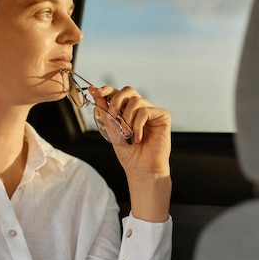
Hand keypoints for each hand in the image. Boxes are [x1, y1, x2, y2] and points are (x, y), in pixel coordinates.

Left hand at [89, 85, 171, 221]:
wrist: (141, 169)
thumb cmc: (129, 153)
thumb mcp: (112, 130)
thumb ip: (106, 112)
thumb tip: (96, 94)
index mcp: (127, 110)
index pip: (117, 93)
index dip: (107, 90)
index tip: (96, 92)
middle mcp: (140, 108)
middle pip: (128, 90)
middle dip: (116, 100)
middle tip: (112, 115)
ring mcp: (152, 111)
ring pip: (136, 101)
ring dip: (127, 118)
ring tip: (128, 134)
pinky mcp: (162, 116)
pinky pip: (145, 111)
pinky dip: (138, 125)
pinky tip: (138, 138)